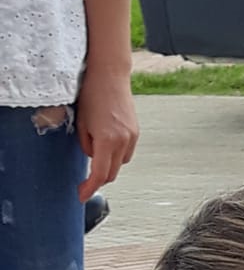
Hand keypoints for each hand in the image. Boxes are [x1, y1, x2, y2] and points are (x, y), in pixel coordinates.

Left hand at [75, 66, 138, 201]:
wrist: (109, 74)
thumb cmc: (92, 93)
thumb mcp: (81, 122)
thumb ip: (87, 145)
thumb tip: (93, 157)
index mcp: (106, 140)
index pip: (99, 174)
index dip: (90, 188)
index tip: (82, 195)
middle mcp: (122, 142)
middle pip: (112, 173)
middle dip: (98, 178)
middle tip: (85, 179)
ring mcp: (132, 137)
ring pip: (119, 163)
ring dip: (108, 163)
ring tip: (97, 147)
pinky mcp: (136, 132)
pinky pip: (126, 152)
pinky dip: (116, 152)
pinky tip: (108, 139)